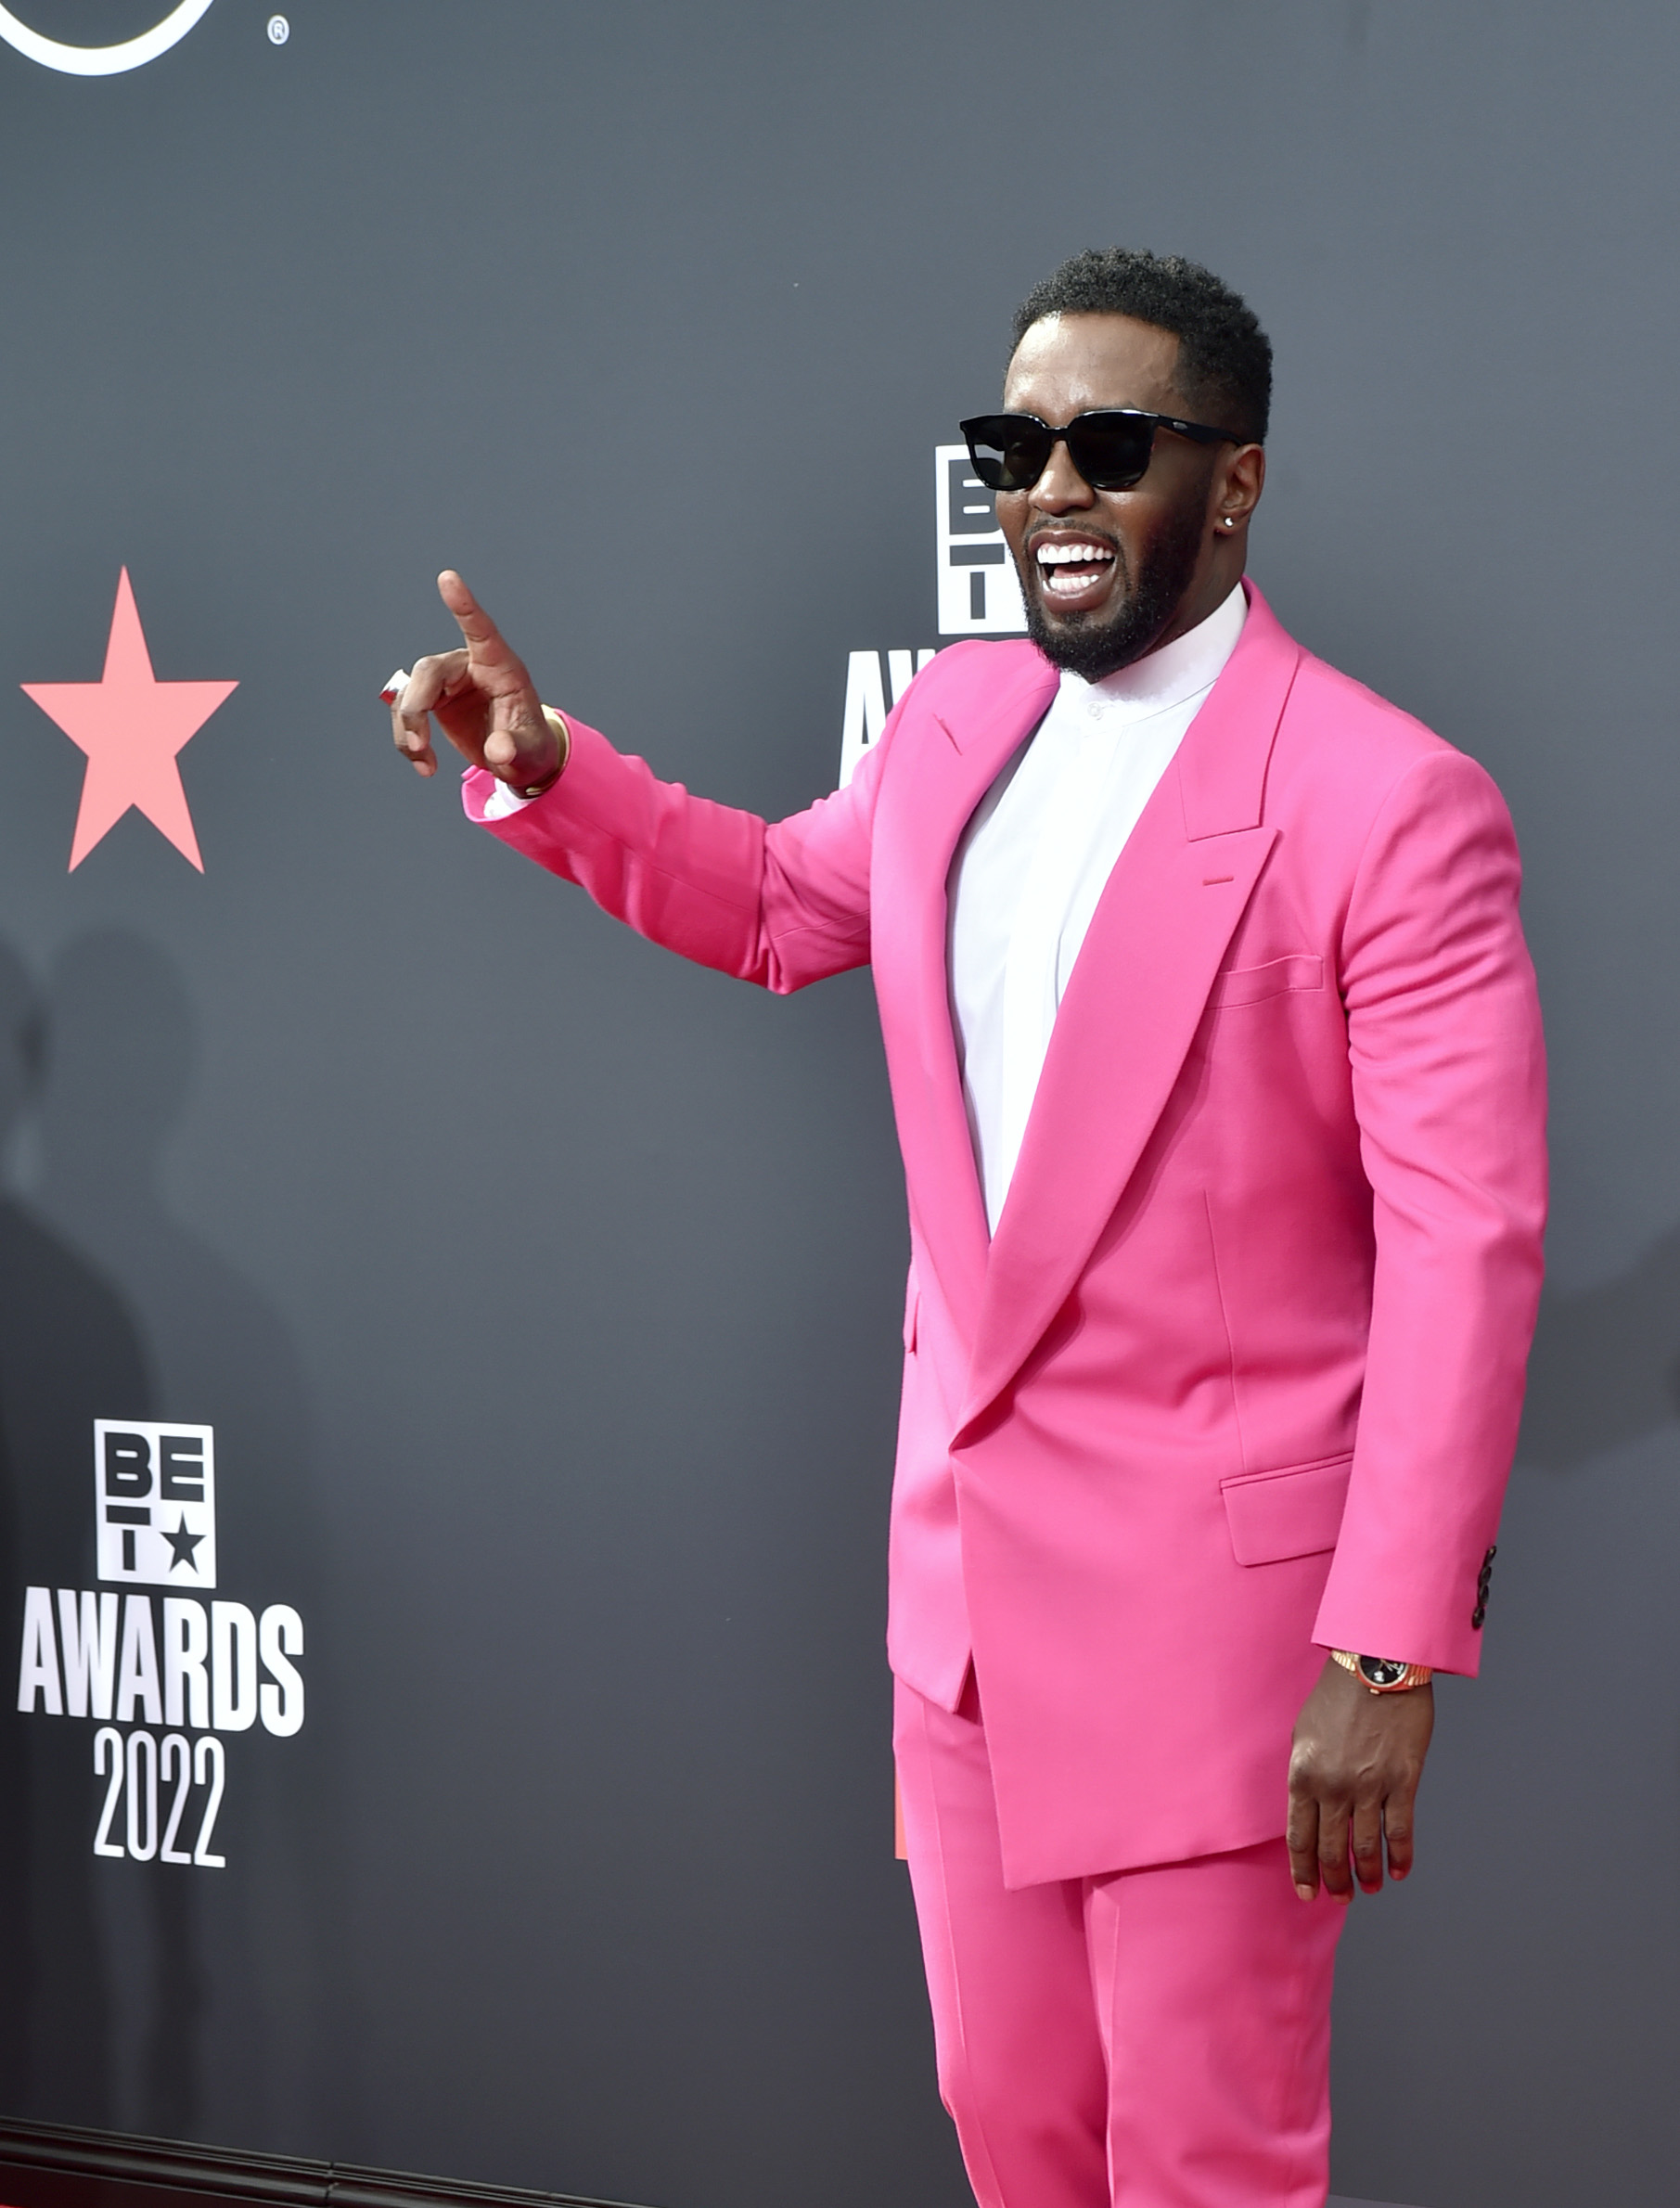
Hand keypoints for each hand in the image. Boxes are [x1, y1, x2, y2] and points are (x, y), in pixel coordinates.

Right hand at [390, 569, 562, 791]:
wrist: (518, 758)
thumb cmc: (530, 746)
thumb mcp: (530, 752)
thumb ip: (516, 748)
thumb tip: (499, 751)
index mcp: (500, 667)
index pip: (481, 630)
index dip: (464, 605)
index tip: (448, 577)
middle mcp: (470, 667)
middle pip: (429, 669)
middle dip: (417, 707)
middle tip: (420, 745)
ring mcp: (448, 683)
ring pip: (410, 693)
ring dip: (408, 730)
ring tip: (425, 764)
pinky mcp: (432, 701)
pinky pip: (406, 714)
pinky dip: (408, 741)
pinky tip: (425, 766)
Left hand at [1286, 1656, 1432, 1902]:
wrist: (1375, 1664)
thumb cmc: (1337, 1695)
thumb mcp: (1304, 1733)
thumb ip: (1306, 1774)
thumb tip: (1309, 1810)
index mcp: (1303, 1775)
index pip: (1299, 1837)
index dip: (1303, 1871)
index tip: (1306, 1893)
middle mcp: (1333, 1787)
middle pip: (1331, 1850)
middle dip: (1335, 1881)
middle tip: (1341, 1898)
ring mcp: (1369, 1786)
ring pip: (1365, 1847)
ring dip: (1367, 1874)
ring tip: (1370, 1888)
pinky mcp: (1402, 1781)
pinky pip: (1400, 1830)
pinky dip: (1400, 1856)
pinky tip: (1399, 1871)